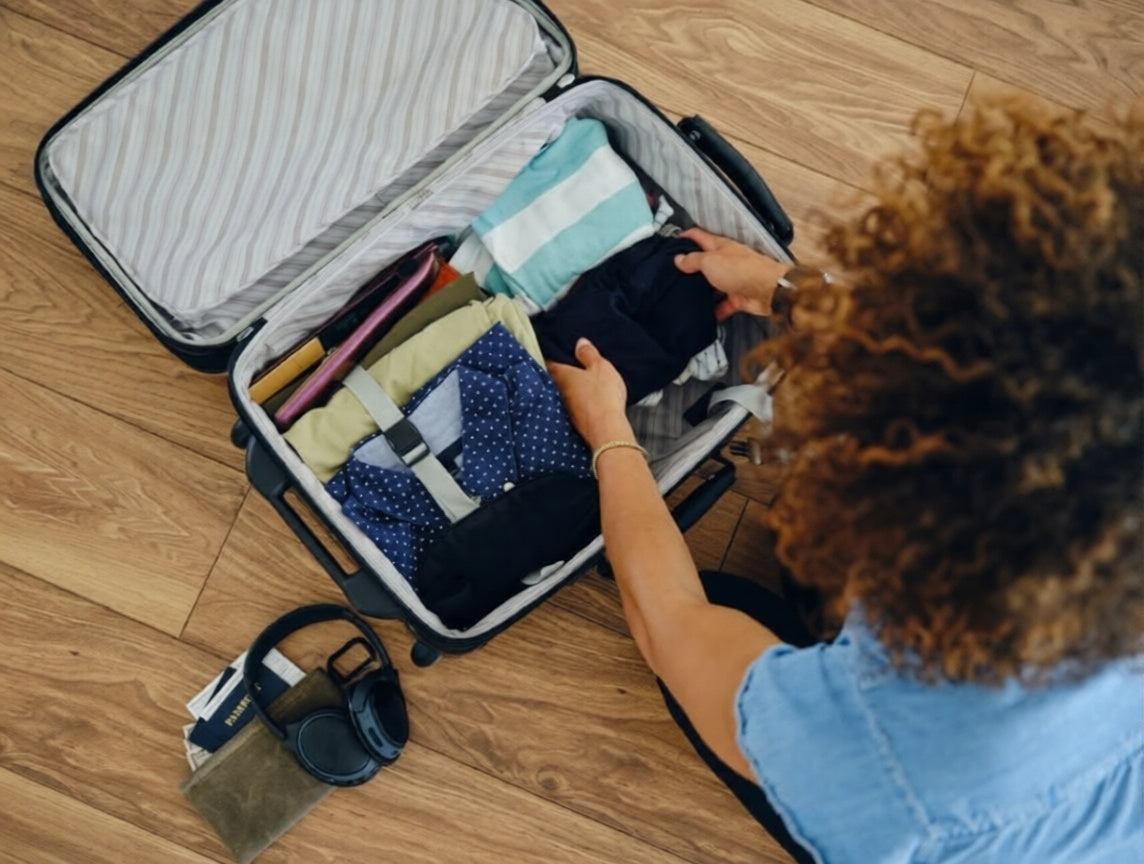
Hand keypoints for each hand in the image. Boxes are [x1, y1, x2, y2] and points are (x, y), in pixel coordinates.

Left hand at [546, 338, 633, 450]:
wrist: (606, 430)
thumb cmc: (602, 397)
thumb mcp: (600, 367)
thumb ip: (588, 354)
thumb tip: (580, 343)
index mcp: (563, 375)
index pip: (549, 362)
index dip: (551, 356)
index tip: (552, 352)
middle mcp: (559, 392)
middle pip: (554, 379)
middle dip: (559, 373)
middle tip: (566, 366)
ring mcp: (565, 408)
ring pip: (563, 394)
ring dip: (569, 389)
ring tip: (577, 383)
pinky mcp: (574, 421)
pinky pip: (574, 407)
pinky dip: (577, 402)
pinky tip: (586, 402)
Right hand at [673, 227, 790, 321]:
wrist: (768, 290)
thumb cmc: (743, 270)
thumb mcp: (710, 261)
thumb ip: (693, 260)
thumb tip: (679, 259)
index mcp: (720, 247)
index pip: (699, 236)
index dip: (686, 236)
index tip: (674, 241)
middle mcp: (726, 261)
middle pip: (705, 262)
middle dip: (691, 267)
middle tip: (675, 273)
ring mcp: (733, 280)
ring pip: (713, 285)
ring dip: (701, 291)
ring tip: (686, 296)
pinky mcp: (738, 297)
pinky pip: (723, 305)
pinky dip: (715, 311)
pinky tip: (706, 315)